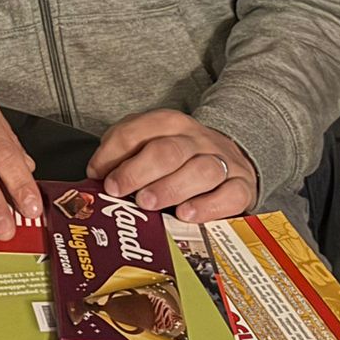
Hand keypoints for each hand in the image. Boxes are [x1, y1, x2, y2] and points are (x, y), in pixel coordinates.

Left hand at [87, 109, 256, 222]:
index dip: (114, 152)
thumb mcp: (151, 148)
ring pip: (200, 170)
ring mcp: (223, 161)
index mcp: (170, 124)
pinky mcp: (243, 186)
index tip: (98, 174)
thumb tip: (97, 176)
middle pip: (168, 150)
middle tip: (118, 190)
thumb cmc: (181, 160)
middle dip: (138, 170)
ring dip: (170, 187)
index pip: (139, 130)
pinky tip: (187, 215)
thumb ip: (124, 157)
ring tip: (148, 203)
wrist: (233, 158)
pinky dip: (208, 206)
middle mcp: (197, 139)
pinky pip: (230, 194)